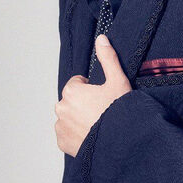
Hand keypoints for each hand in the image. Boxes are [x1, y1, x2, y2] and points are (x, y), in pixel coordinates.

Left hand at [55, 34, 131, 156]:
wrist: (121, 143)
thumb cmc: (120, 112)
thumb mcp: (118, 81)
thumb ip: (108, 59)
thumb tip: (101, 39)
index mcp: (71, 91)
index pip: (78, 84)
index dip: (92, 89)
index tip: (103, 97)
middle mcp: (61, 107)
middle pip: (72, 101)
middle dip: (84, 104)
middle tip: (102, 113)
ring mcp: (61, 126)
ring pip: (69, 118)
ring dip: (79, 120)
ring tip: (98, 126)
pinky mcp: (62, 143)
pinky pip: (67, 135)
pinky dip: (76, 135)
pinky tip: (91, 136)